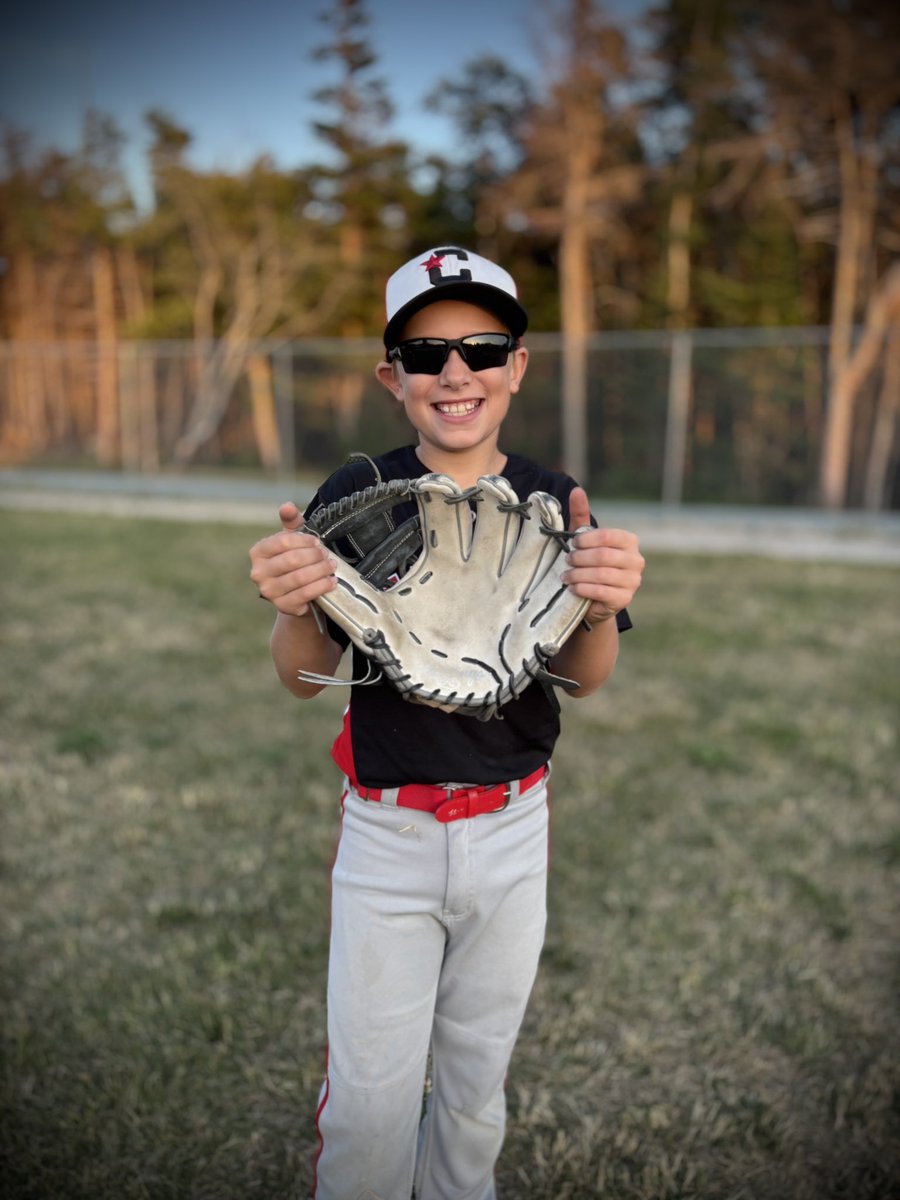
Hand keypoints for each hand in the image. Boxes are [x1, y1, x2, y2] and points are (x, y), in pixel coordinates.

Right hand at [249, 502, 336, 617]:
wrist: (296, 594)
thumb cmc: (294, 560)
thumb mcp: (293, 539)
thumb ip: (291, 522)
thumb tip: (287, 506)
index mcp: (258, 552)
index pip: (283, 541)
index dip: (304, 540)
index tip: (317, 542)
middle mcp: (258, 573)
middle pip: (292, 560)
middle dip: (315, 556)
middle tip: (327, 555)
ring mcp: (269, 591)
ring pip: (300, 578)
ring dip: (321, 570)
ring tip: (331, 566)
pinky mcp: (283, 606)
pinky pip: (305, 594)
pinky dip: (321, 586)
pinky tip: (331, 581)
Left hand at [562, 487, 644, 622]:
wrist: (595, 599)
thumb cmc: (589, 563)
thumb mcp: (584, 540)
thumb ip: (581, 515)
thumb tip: (576, 490)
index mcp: (629, 541)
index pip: (608, 536)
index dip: (586, 540)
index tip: (572, 543)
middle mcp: (636, 560)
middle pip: (604, 556)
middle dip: (580, 559)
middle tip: (566, 562)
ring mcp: (633, 581)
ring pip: (602, 574)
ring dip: (579, 575)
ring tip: (565, 576)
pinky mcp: (624, 599)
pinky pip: (602, 592)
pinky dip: (583, 589)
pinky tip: (573, 588)